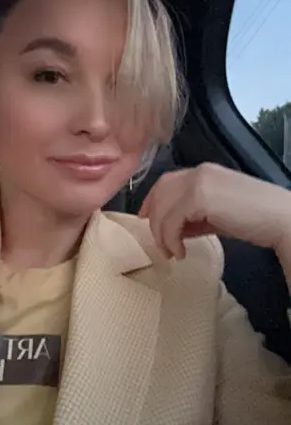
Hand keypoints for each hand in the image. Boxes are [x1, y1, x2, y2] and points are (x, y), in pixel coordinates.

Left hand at [138, 163, 290, 259]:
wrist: (280, 219)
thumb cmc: (255, 219)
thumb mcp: (217, 216)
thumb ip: (194, 217)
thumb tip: (175, 230)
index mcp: (203, 172)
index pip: (166, 182)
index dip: (152, 201)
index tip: (147, 221)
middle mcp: (198, 172)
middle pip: (160, 192)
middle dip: (153, 218)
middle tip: (158, 243)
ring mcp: (198, 182)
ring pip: (162, 207)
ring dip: (161, 233)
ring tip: (171, 252)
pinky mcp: (200, 197)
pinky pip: (172, 219)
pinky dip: (170, 238)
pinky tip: (180, 252)